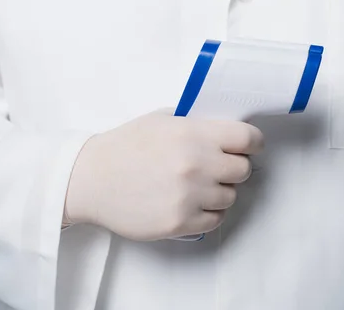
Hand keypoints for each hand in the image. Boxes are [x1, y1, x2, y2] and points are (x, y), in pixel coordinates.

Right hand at [63, 110, 263, 240]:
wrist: (91, 179)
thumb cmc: (124, 146)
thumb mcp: (161, 119)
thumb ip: (197, 124)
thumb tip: (226, 131)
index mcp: (193, 134)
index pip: (247, 138)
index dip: (252, 142)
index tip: (249, 147)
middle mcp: (196, 165)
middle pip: (243, 169)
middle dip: (233, 166)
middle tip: (217, 166)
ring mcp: (189, 197)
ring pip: (231, 196)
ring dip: (220, 191)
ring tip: (198, 186)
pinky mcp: (180, 223)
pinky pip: (216, 219)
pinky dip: (209, 212)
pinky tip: (191, 203)